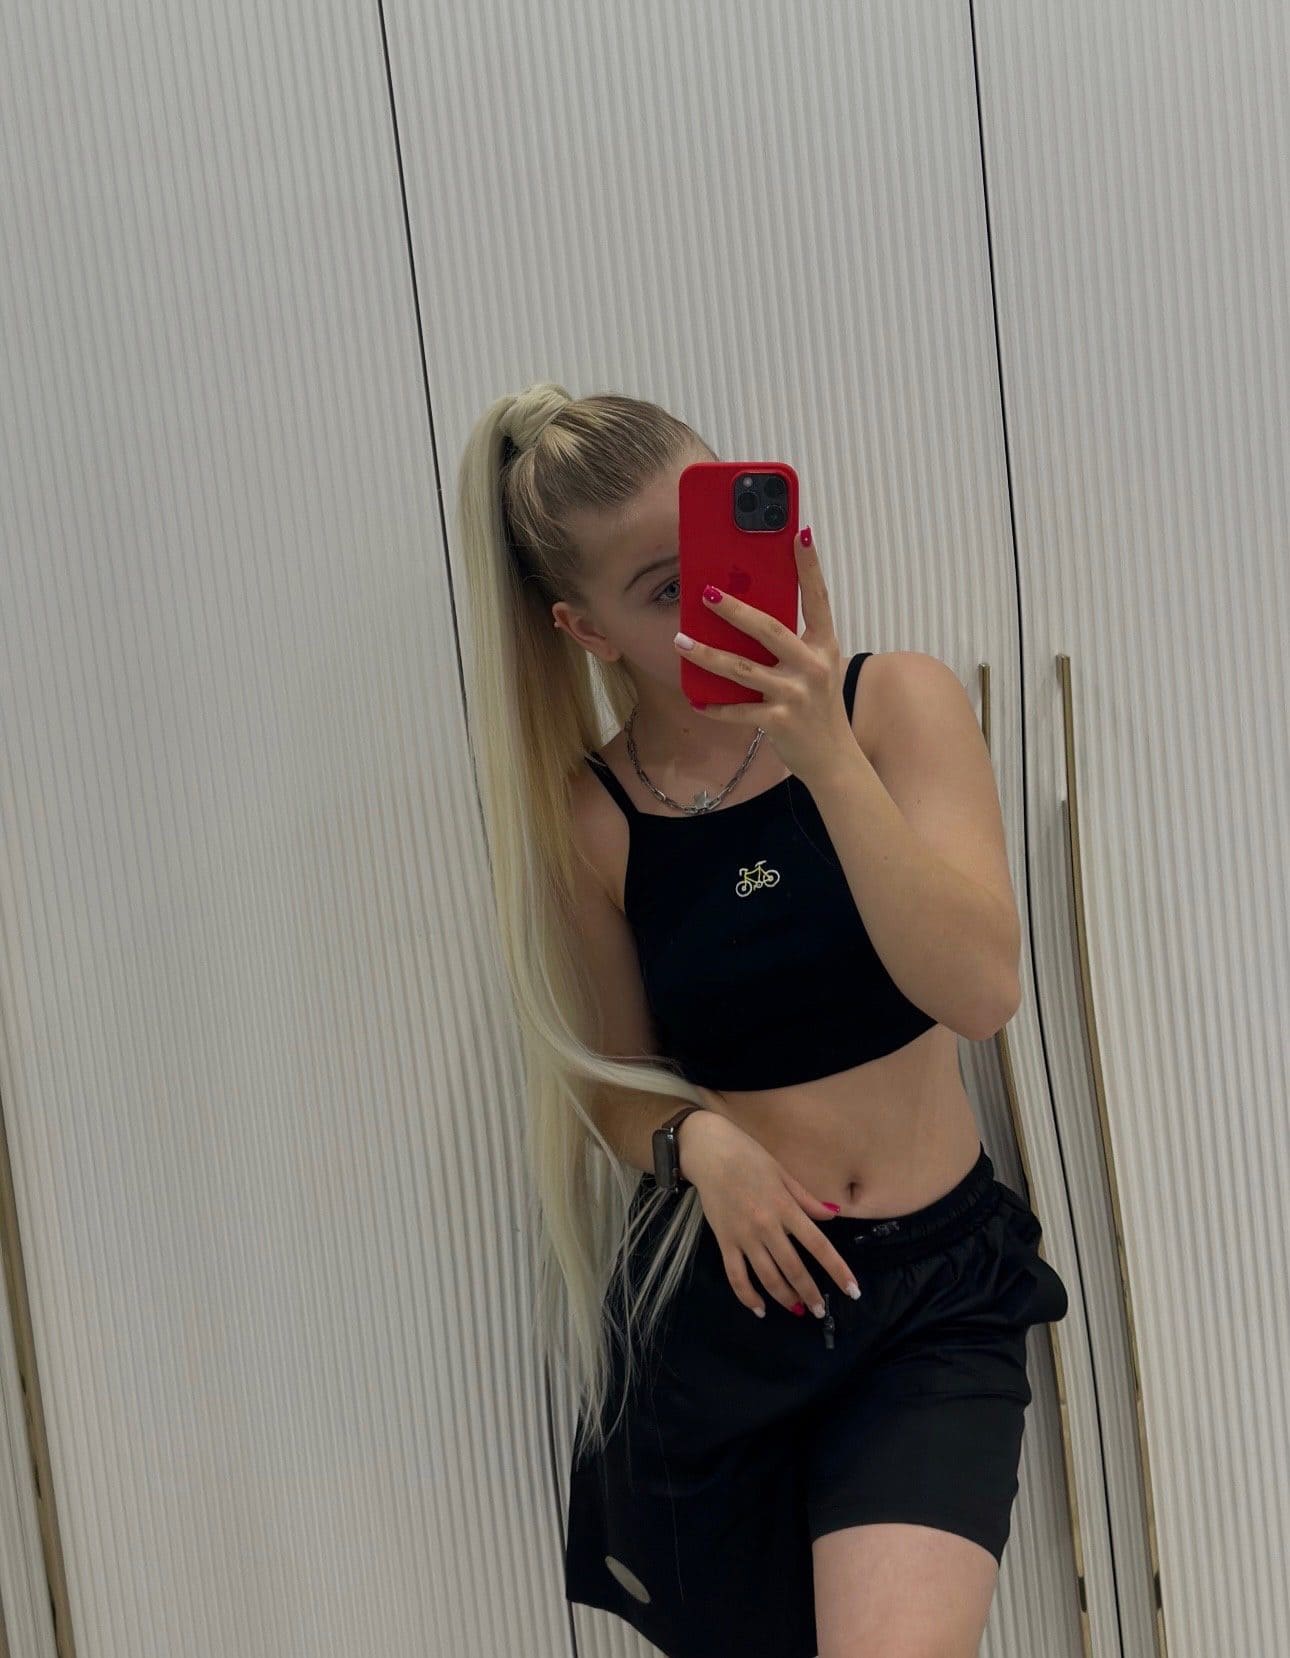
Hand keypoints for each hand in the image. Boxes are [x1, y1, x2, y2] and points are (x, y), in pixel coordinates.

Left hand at [672, 526, 854, 786]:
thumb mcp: (815, 666)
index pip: (818, 598)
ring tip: (680, 641)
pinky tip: (695, 698)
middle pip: (769, 630)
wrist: (834, 757)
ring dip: (707, 655)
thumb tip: (749, 612)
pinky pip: (739, 711)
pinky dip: (715, 706)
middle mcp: (813, 666)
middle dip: (735, 610)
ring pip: (743, 670)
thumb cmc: (818, 705)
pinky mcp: (780, 722)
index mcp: (824, 645)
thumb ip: (792, 642)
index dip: (810, 566)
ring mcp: (796, 695)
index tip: (800, 533)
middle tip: (705, 592)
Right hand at [679, 1106, 859, 1318]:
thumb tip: (834, 1217)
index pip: (818, 1245)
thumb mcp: (783, 1173)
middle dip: (810, 1294)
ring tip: (797, 1310)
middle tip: (821, 1311)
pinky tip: (759, 1308)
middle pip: (794, 1268)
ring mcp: (744, 1236)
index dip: (837, 1270)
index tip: (852, 1290)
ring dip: (785, 1298)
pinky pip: (736, 1276)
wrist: (709, 1152)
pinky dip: (747, 1296)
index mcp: (786, 1207)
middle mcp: (767, 1226)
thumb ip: (807, 1200)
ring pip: (767, 1277)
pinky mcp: (723, 1242)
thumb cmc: (750, 1157)